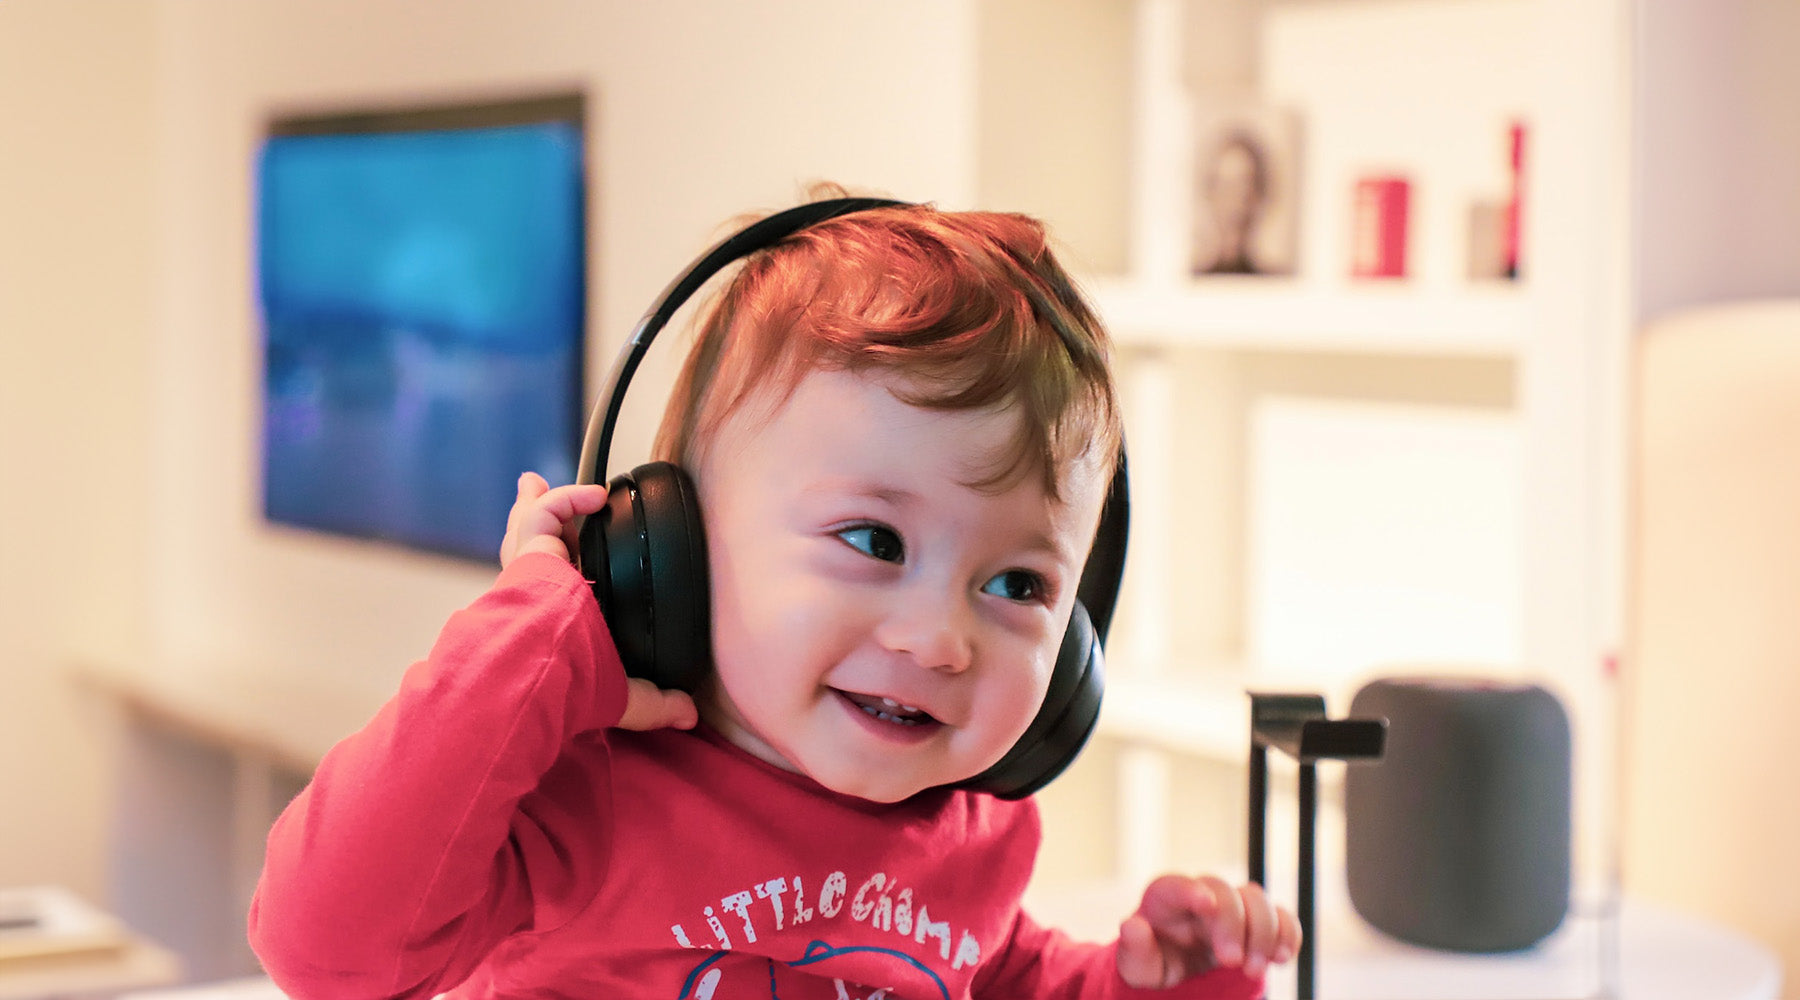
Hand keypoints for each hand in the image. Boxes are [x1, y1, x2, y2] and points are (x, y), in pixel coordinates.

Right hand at [498, 473, 699, 732]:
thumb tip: (689, 715)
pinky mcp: (531, 553)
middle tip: (529, 501)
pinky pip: (547, 513)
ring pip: (529, 529)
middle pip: (529, 552)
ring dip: (539, 502)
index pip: (552, 594)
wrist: (545, 672)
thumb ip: (656, 701)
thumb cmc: (573, 687)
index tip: (566, 566)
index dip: (558, 576)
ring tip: (535, 483)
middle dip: (530, 526)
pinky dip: (569, 498)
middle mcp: (536, 597)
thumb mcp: (624, 694)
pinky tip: (596, 495)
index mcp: (554, 625)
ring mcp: (529, 573)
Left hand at [1115, 875, 1299, 988]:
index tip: (1207, 905)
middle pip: (1222, 891)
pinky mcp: (1257, 922)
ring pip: (1255, 898)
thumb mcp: (1137, 965)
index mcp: (1165, 899)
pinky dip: (1287, 933)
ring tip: (1255, 968)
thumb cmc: (1155, 963)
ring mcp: (1232, 906)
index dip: (1191, 890)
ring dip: (1263, 931)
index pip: (1174, 885)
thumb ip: (1134, 948)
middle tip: (1232, 962)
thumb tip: (1132, 925)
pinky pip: (1281, 916)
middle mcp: (1201, 895)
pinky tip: (1281, 957)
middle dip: (1232, 924)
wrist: (1180, 973)